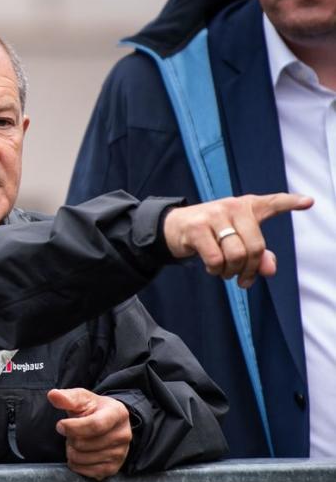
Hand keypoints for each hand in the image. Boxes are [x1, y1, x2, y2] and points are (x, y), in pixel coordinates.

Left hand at [49, 388, 131, 480]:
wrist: (108, 424)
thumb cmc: (93, 409)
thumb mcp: (82, 398)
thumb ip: (68, 397)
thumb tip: (53, 395)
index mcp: (118, 413)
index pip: (95, 425)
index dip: (73, 427)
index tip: (60, 425)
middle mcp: (123, 435)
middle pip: (84, 444)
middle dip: (70, 438)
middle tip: (73, 432)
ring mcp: (120, 454)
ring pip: (82, 458)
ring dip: (72, 451)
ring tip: (78, 441)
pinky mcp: (113, 468)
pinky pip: (86, 471)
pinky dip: (76, 464)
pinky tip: (80, 453)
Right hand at [162, 193, 311, 287]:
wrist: (172, 227)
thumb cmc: (210, 234)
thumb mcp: (236, 242)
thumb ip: (258, 255)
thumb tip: (269, 270)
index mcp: (247, 207)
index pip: (273, 202)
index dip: (292, 202)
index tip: (309, 202)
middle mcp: (233, 207)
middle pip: (255, 247)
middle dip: (250, 270)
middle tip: (243, 279)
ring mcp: (214, 216)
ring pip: (236, 255)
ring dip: (231, 272)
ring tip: (224, 273)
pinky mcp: (197, 228)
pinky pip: (215, 259)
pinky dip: (215, 270)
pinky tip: (212, 268)